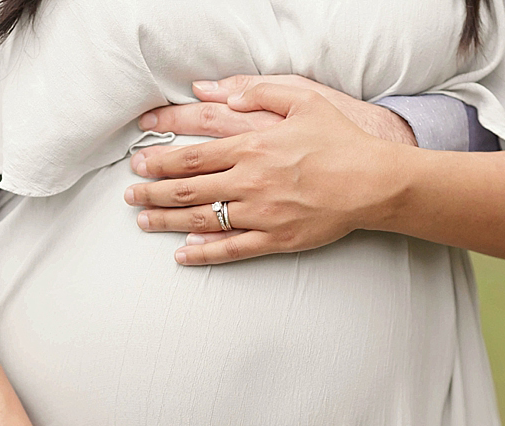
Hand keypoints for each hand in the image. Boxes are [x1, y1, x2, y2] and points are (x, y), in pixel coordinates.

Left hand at [125, 83, 401, 264]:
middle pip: (188, 189)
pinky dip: (203, 253)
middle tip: (129, 195)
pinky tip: (181, 254)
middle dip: (152, 192)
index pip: (192, 155)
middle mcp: (250, 181)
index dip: (160, 160)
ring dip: (167, 222)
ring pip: (202, 220)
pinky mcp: (275, 238)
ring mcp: (261, 213)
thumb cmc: (340, 140)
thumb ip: (259, 91)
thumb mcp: (304, 99)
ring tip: (143, 222)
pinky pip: (231, 249)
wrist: (375, 181)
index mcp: (252, 147)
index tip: (139, 163)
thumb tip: (220, 91)